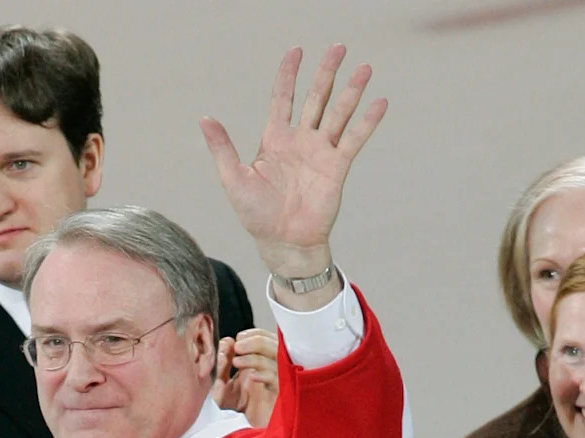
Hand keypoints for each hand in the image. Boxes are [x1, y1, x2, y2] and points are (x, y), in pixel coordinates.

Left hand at [200, 45, 386, 277]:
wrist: (283, 243)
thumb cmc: (256, 215)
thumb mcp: (233, 179)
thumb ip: (222, 147)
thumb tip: (204, 118)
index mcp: (274, 139)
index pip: (283, 97)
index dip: (288, 74)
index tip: (296, 51)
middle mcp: (300, 141)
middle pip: (316, 97)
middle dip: (326, 72)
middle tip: (339, 47)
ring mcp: (320, 153)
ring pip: (338, 113)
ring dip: (351, 91)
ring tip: (365, 68)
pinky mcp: (337, 168)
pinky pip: (354, 140)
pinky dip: (367, 122)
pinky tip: (380, 102)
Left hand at [212, 329, 278, 427]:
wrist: (251, 431)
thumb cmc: (239, 406)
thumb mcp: (224, 384)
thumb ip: (222, 364)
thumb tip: (227, 342)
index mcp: (264, 360)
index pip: (265, 337)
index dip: (252, 334)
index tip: (237, 339)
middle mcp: (275, 367)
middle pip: (274, 344)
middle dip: (254, 341)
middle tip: (237, 347)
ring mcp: (281, 380)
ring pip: (276, 359)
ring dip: (255, 357)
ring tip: (237, 362)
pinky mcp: (283, 394)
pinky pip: (277, 379)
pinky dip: (263, 374)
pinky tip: (251, 377)